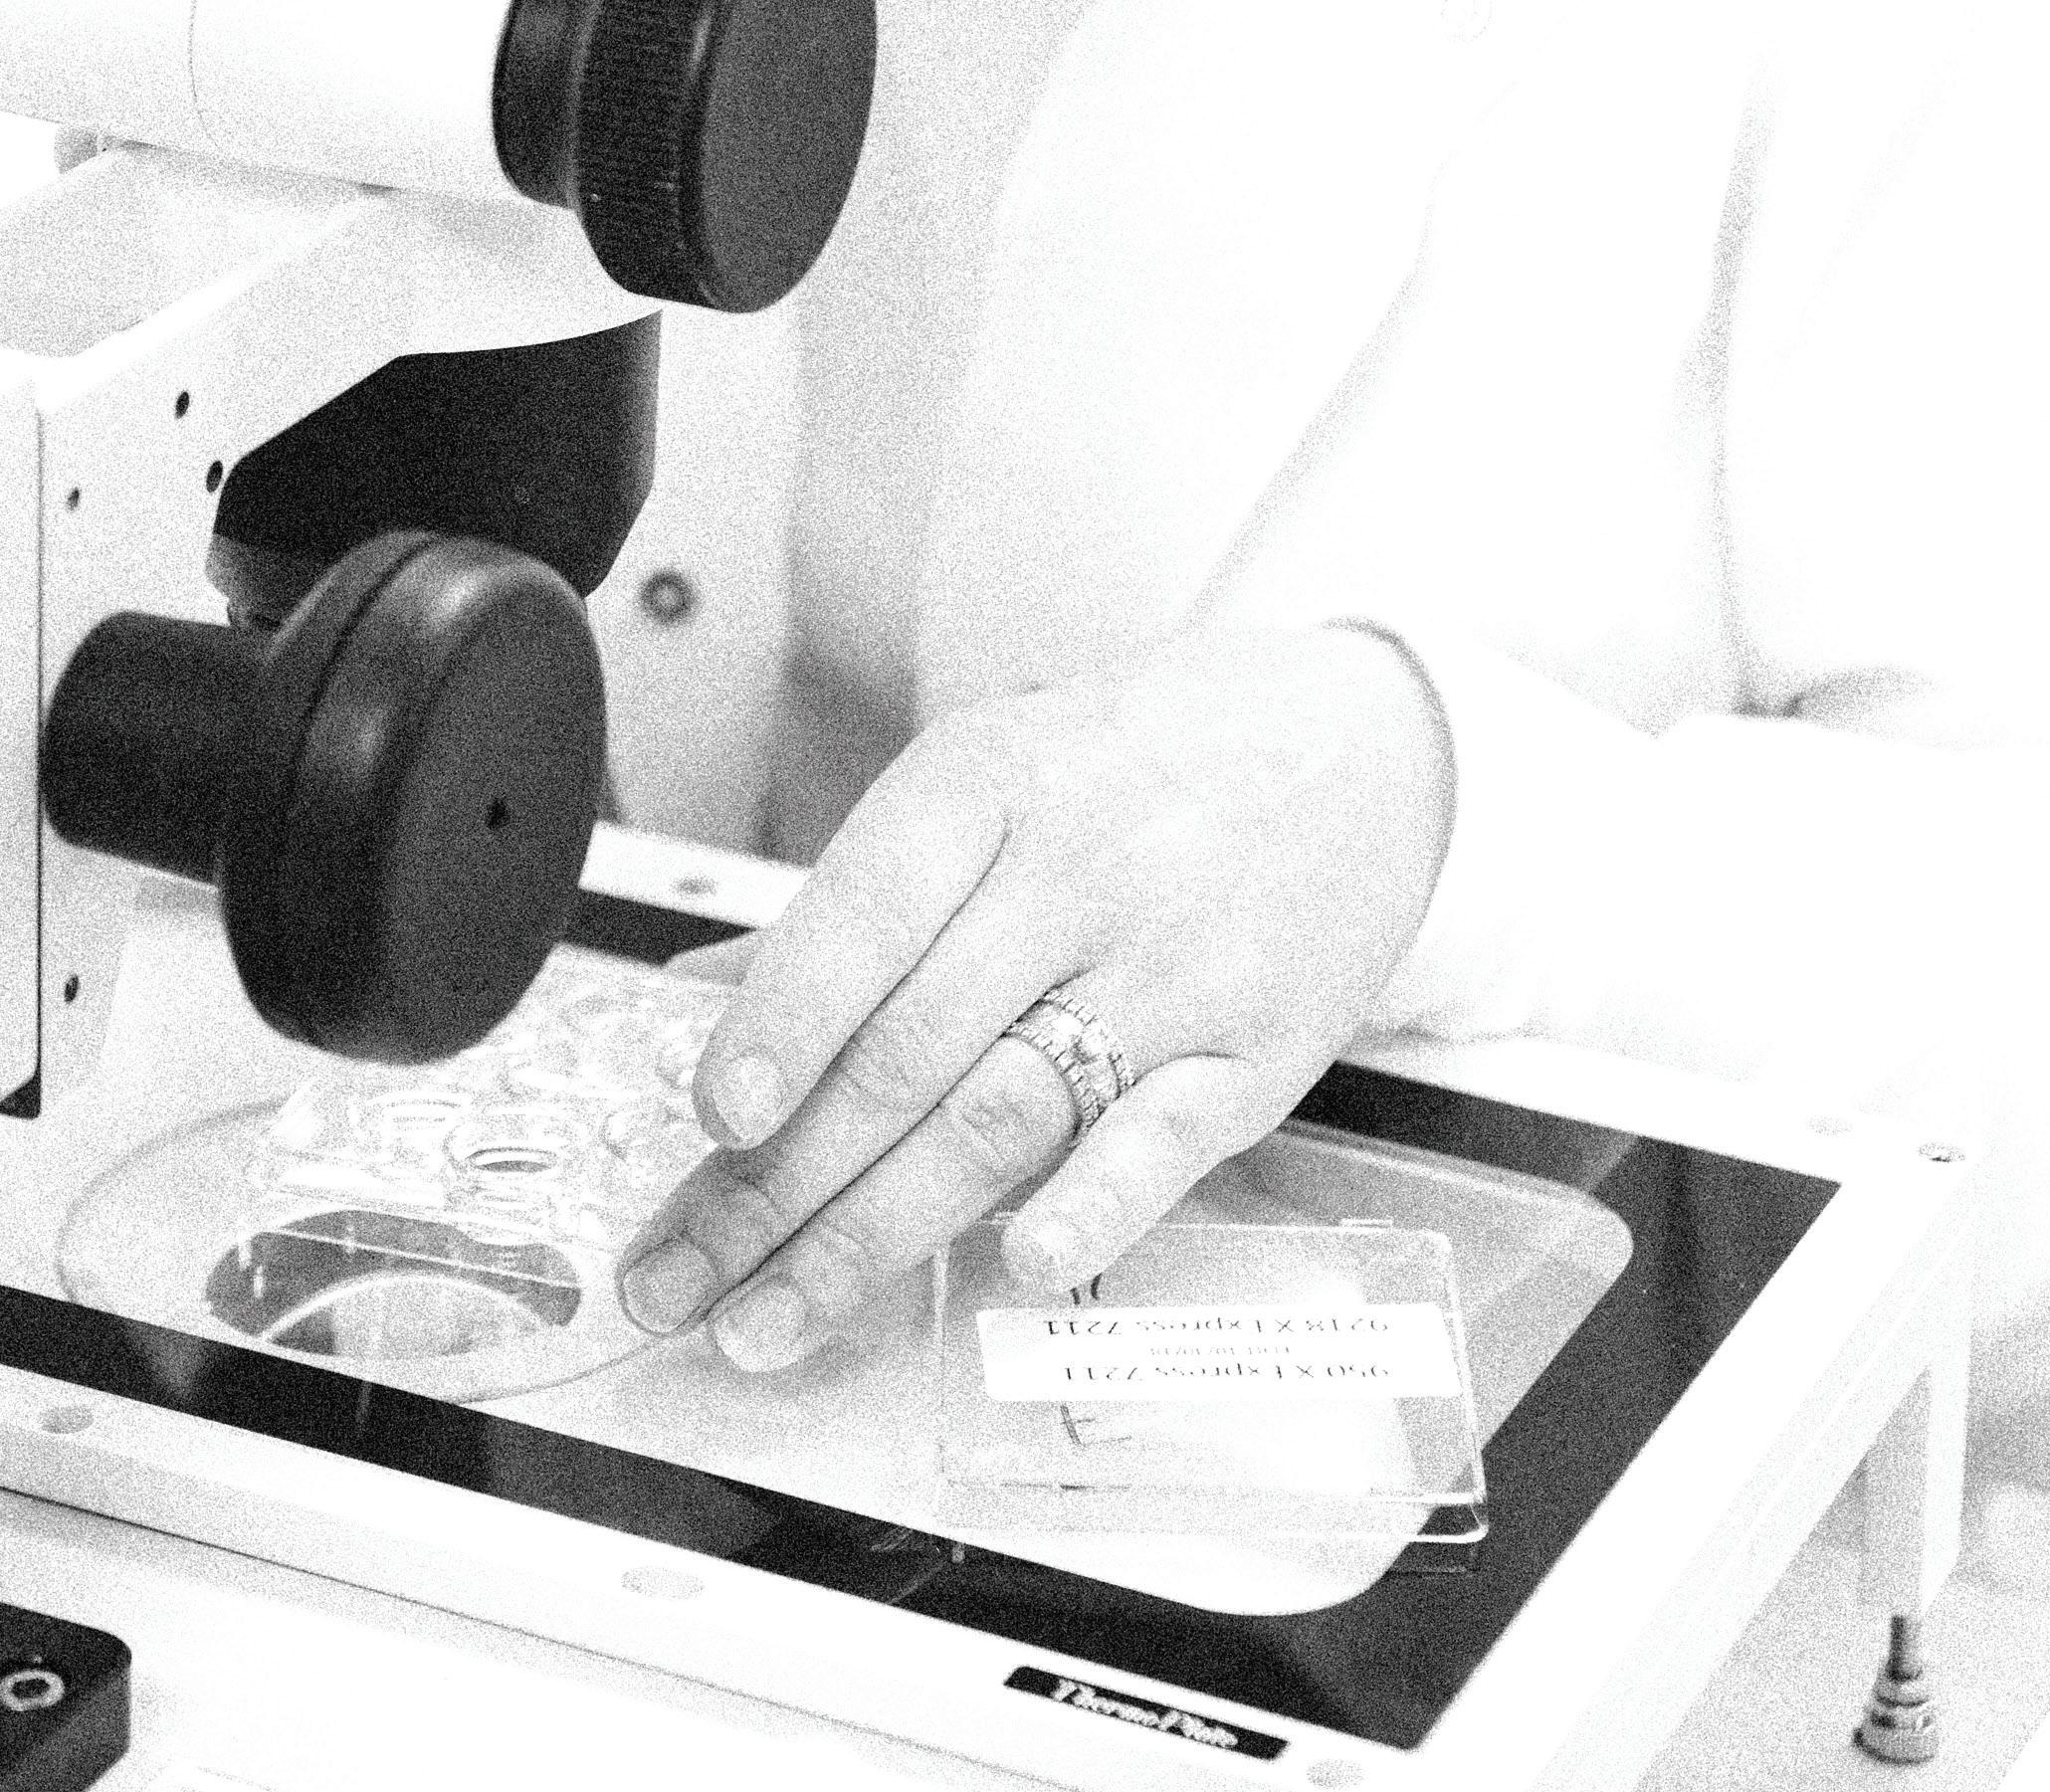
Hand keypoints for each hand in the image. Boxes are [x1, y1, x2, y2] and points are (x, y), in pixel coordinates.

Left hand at [615, 622, 1454, 1371]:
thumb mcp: (996, 777)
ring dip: (871, 1237)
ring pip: (1001, 1116)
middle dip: (773, 1188)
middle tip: (676, 1283)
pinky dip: (1086, 1209)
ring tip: (769, 1321)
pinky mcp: (1254, 1055)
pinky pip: (1159, 1143)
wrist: (1359, 742)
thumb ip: (862, 900)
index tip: (706, 1123)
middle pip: (906, 1051)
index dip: (779, 1026)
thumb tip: (703, 996)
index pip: (863, 914)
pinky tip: (1013, 1271)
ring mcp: (1171, 969)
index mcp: (990, 783)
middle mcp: (1076, 873)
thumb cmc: (1142, 767)